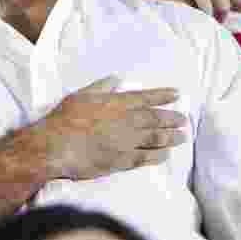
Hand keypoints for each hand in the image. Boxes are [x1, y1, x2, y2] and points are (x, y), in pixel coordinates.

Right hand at [40, 77, 188, 180]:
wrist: (56, 146)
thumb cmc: (65, 119)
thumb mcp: (81, 95)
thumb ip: (101, 87)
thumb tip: (117, 78)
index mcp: (116, 103)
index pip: (145, 98)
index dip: (163, 96)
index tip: (177, 94)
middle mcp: (126, 121)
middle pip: (155, 119)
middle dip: (172, 118)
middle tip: (184, 120)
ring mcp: (126, 142)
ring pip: (155, 138)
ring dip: (171, 137)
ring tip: (182, 137)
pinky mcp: (122, 161)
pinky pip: (146, 158)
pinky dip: (158, 156)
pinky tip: (166, 155)